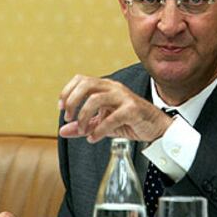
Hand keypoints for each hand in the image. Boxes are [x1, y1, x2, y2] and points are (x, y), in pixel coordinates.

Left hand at [58, 75, 172, 143]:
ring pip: (96, 98)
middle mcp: (113, 88)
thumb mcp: (102, 123)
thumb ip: (84, 126)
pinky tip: (94, 138)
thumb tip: (62, 131)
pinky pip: (112, 117)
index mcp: (105, 87)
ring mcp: (123, 97)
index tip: (61, 107)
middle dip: (73, 101)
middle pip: (86, 84)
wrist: (156, 127)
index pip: (81, 79)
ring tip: (83, 130)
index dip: (68, 91)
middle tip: (69, 118)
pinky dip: (100, 129)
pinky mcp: (132, 109)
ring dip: (84, 116)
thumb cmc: (129, 121)